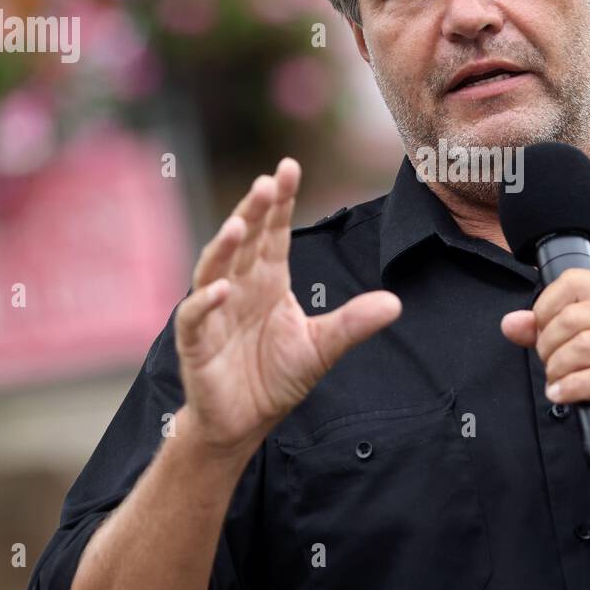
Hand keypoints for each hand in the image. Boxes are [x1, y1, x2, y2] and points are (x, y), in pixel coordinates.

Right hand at [174, 158, 401, 459]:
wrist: (243, 423)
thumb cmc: (275, 378)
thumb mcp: (322, 347)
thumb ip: (353, 323)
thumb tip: (395, 303)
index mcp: (268, 280)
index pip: (274, 233)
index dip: (280, 202)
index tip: (289, 167)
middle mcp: (239, 287)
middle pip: (246, 240)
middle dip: (255, 210)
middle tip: (268, 182)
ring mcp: (213, 311)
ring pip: (214, 268)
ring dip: (225, 245)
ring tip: (240, 223)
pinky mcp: (195, 342)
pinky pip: (195, 316)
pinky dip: (204, 302)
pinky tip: (220, 289)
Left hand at [500, 268, 589, 474]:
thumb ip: (549, 332)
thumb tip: (512, 323)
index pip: (574, 282)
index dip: (546, 308)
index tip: (543, 334)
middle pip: (573, 316)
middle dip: (548, 345)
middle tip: (550, 366)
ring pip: (584, 345)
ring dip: (558, 369)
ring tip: (557, 383)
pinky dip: (573, 388)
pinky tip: (564, 395)